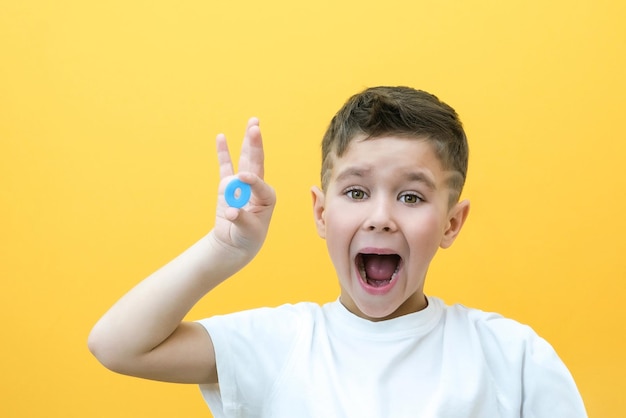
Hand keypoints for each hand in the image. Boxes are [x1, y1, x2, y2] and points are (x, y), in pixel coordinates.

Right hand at [211, 118, 275, 260]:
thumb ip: (240, 219)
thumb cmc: (247, 237)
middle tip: (255, 127)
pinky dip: (223, 152)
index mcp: (267, 197)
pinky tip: (221, 137)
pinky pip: (225, 166)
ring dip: (247, 141)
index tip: (242, 178)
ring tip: (253, 123)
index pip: (260, 184)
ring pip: (244, 159)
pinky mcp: (227, 185)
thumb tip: (230, 212)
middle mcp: (256, 186)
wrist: (235, 242)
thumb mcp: (247, 231)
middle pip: (256, 162)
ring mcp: (241, 183)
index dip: (252, 180)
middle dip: (256, 144)